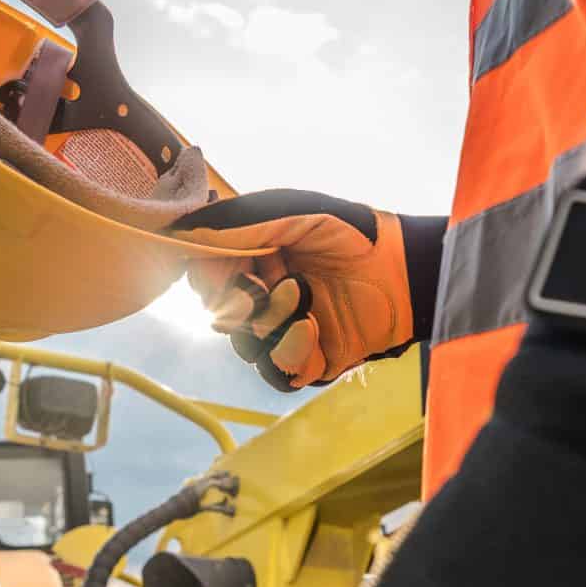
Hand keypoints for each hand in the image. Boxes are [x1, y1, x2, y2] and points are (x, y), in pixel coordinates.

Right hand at [170, 190, 439, 390]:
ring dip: (270, 322)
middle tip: (266, 284)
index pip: (203, 280)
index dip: (207, 280)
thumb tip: (179, 234)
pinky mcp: (311, 362)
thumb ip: (237, 224)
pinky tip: (313, 327)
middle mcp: (263, 299)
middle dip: (239, 302)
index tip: (229, 269)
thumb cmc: (353, 232)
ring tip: (303, 294)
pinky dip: (290, 352)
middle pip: (219, 317)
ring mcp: (285, 333)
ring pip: (245, 348)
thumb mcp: (291, 213)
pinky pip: (279, 373)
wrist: (405, 269)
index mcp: (252, 261)